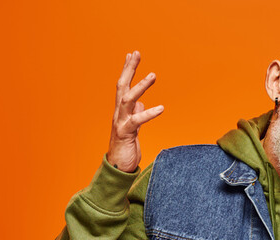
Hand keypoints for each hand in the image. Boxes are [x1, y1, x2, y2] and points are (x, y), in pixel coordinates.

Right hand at [107, 51, 163, 171]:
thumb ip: (135, 114)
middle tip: (136, 53)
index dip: (127, 69)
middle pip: (122, 86)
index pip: (123, 85)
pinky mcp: (125, 134)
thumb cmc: (125, 147)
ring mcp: (120, 123)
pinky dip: (149, 113)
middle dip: (129, 69)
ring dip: (140, 86)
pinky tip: (161, 108)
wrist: (118, 168)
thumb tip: (141, 104)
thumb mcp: (132, 128)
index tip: (132, 54)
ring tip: (153, 75)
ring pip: (128, 99)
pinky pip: (137, 121)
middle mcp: (118, 113)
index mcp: (121, 111)